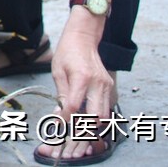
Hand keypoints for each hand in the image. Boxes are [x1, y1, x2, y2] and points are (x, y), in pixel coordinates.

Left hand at [42, 16, 115, 160]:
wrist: (83, 38)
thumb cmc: (67, 53)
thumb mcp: (58, 71)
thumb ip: (61, 94)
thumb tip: (59, 114)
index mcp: (81, 77)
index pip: (74, 107)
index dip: (65, 119)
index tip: (59, 124)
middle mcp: (97, 83)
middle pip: (96, 115)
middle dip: (84, 126)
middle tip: (72, 129)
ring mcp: (106, 85)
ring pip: (105, 114)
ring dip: (92, 122)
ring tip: (79, 123)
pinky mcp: (110, 86)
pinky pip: (106, 106)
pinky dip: (97, 113)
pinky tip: (86, 113)